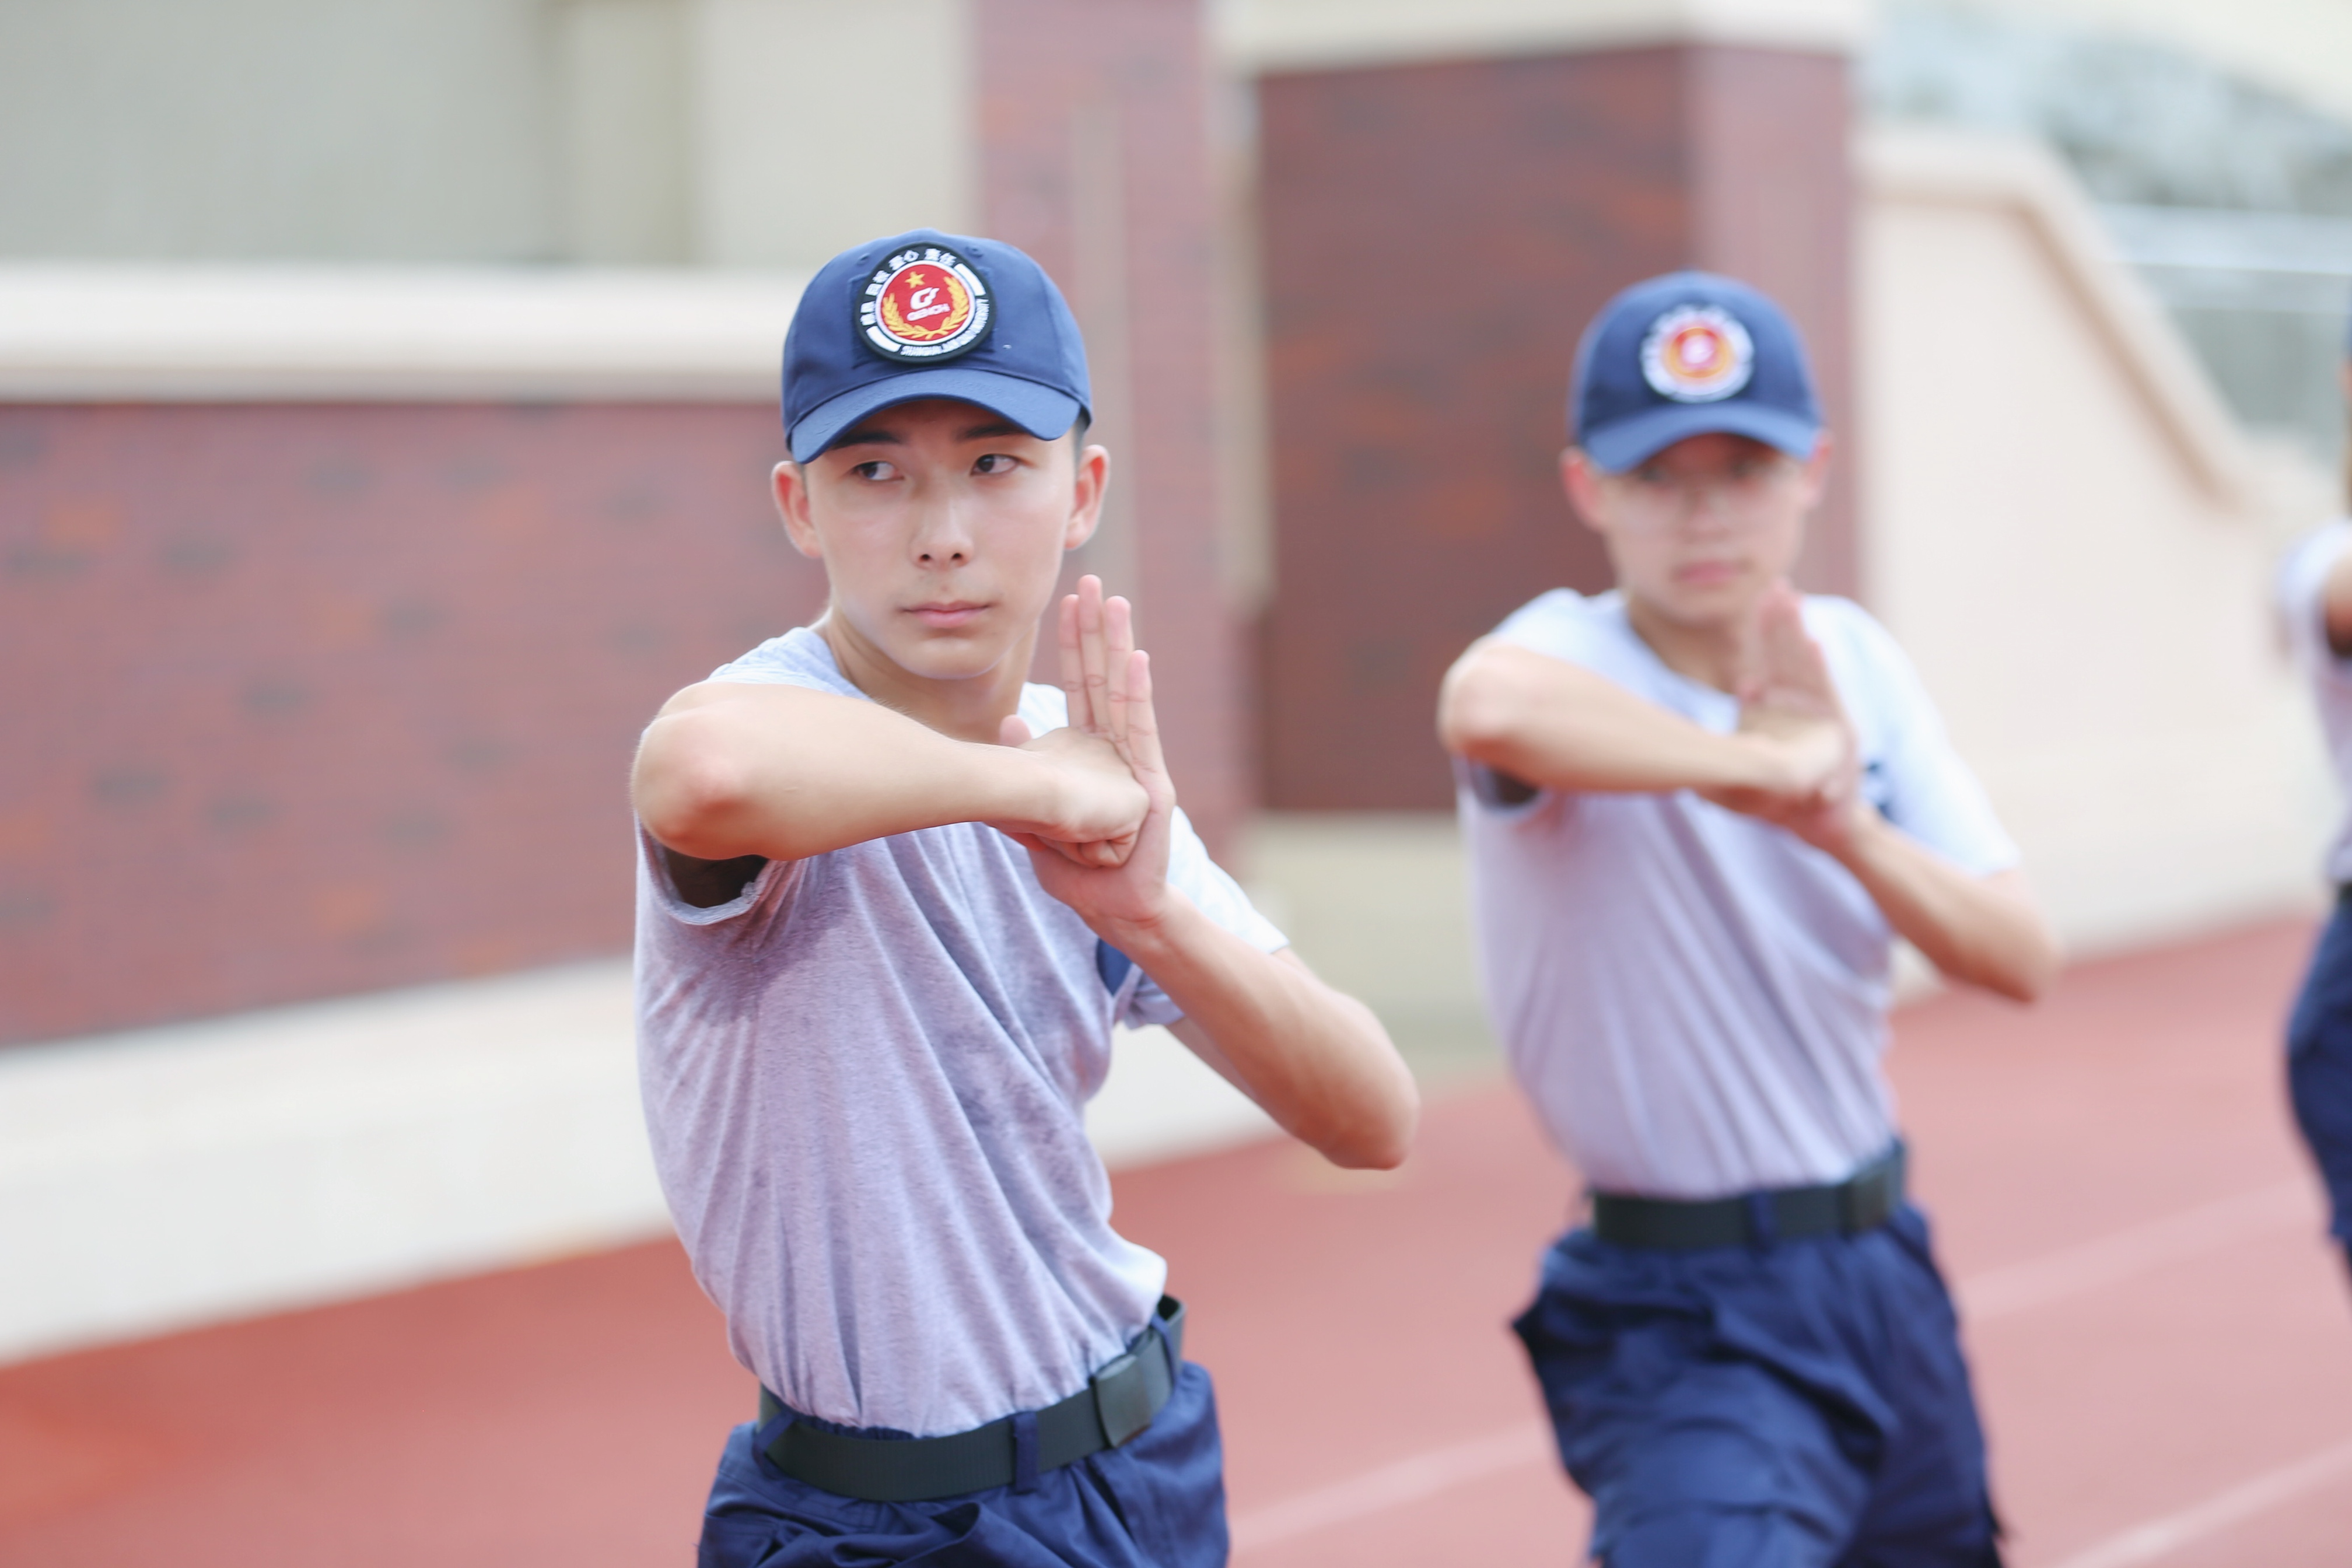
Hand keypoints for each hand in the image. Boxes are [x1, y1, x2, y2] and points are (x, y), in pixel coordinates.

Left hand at [995, 575, 1178, 935]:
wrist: (1110, 905)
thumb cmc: (1076, 865)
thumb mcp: (1035, 813)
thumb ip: (1022, 771)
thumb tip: (1008, 721)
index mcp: (1090, 750)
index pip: (1080, 685)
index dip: (1072, 643)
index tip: (1065, 600)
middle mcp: (1117, 749)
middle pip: (1102, 678)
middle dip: (1095, 629)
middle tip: (1090, 579)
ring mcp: (1136, 764)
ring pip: (1124, 694)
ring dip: (1118, 646)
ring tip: (1114, 603)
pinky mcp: (1151, 787)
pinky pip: (1142, 733)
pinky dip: (1139, 694)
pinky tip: (1135, 658)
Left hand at [1700, 584, 1862, 848]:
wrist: (1821, 821)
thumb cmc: (1781, 795)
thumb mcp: (1751, 757)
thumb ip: (1741, 726)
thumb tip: (1745, 686)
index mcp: (1776, 706)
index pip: (1768, 658)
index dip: (1764, 628)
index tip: (1759, 595)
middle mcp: (1799, 704)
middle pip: (1787, 653)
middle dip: (1781, 618)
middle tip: (1776, 582)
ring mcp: (1818, 714)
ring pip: (1804, 665)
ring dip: (1797, 633)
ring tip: (1794, 600)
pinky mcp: (1837, 729)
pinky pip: (1824, 693)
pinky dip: (1818, 668)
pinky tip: (1813, 643)